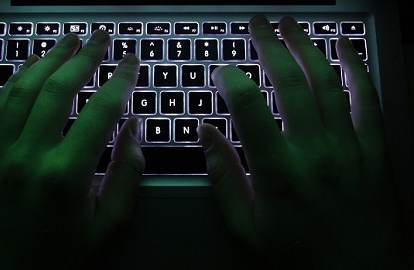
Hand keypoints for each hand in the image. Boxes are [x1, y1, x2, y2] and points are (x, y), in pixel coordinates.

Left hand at [0, 31, 144, 268]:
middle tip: (100, 39)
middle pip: (59, 89)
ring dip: (47, 60)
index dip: (120, 80)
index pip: (100, 111)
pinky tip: (30, 70)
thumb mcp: (107, 226)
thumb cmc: (57, 261)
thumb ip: (127, 175)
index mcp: (65, 177)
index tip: (131, 63)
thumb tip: (133, 130)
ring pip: (23, 89)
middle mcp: (27, 158)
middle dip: (84, 57)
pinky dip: (16, 82)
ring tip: (67, 43)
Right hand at [199, 15, 405, 267]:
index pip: (249, 108)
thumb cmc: (300, 256)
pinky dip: (355, 69)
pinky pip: (366, 99)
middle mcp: (313, 151)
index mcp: (277, 171)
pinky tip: (344, 47)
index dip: (232, 80)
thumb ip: (224, 178)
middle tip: (257, 24)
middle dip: (269, 46)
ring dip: (306, 47)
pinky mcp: (373, 150)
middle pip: (289, 82)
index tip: (222, 71)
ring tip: (290, 24)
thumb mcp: (247, 229)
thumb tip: (206, 136)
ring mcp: (347, 147)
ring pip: (326, 82)